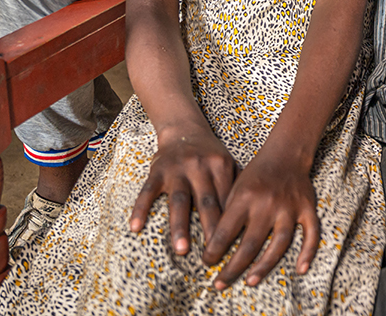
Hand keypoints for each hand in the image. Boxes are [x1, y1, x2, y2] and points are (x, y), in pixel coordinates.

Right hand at [130, 123, 236, 255]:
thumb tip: (249, 217)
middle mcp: (200, 167)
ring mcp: (177, 169)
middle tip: (212, 255)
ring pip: (179, 201)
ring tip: (181, 250)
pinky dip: (141, 209)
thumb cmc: (211, 154)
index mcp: (221, 166)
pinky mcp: (156, 171)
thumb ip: (236, 185)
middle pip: (206, 202)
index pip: (227, 199)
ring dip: (180, 226)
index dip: (230, 223)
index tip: (233, 247)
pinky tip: (136, 228)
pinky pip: (147, 192)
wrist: (184, 129)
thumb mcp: (228, 163)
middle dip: (209, 229)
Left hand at [201, 149, 320, 289]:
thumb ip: (228, 213)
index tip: (207, 262)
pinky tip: (301, 269)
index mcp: (245, 197)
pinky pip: (311, 232)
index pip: (225, 231)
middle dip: (233, 267)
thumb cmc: (257, 173)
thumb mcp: (236, 186)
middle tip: (220, 283)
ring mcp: (290, 207)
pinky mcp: (307, 208)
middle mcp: (267, 203)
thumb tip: (214, 244)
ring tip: (250, 281)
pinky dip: (308, 251)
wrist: (286, 152)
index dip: (214, 250)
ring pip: (279, 243)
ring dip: (264, 265)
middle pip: (250, 244)